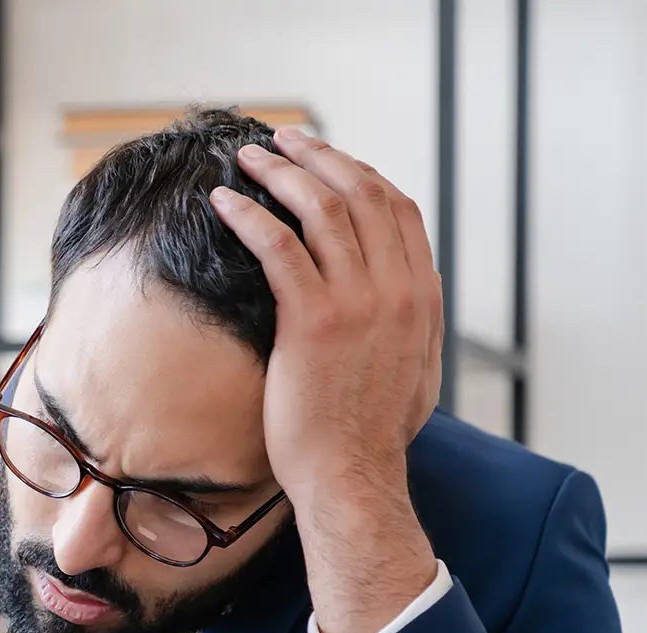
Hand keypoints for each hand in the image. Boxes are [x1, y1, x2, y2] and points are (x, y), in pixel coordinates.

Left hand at [212, 127, 442, 497]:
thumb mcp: (413, 373)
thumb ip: (410, 328)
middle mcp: (399, 290)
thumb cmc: (370, 438)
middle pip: (362, 194)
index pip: (398, 210)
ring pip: (322, 210)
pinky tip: (224, 202)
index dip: (360, 173)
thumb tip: (402, 307)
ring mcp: (360, 302)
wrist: (353, 478)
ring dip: (280, 174)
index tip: (326, 160)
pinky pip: (278, 247)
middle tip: (282, 140)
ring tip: (248, 158)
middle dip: (319, 157)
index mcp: (423, 297)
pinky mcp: (314, 320)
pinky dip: (249, 215)